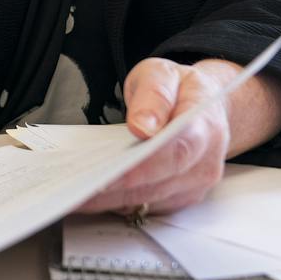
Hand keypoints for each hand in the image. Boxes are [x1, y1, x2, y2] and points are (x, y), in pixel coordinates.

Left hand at [78, 58, 280, 216]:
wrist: (205, 104)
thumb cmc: (179, 89)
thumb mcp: (162, 74)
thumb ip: (154, 96)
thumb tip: (143, 126)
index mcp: (204, 126)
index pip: (176, 152)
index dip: (142, 168)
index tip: (108, 173)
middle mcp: (205, 161)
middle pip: (160, 183)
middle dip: (116, 190)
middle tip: (77, 191)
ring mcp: (196, 183)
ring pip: (151, 200)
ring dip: (112, 201)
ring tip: (75, 196)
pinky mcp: (183, 196)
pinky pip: (149, 205)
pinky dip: (119, 202)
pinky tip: (92, 197)